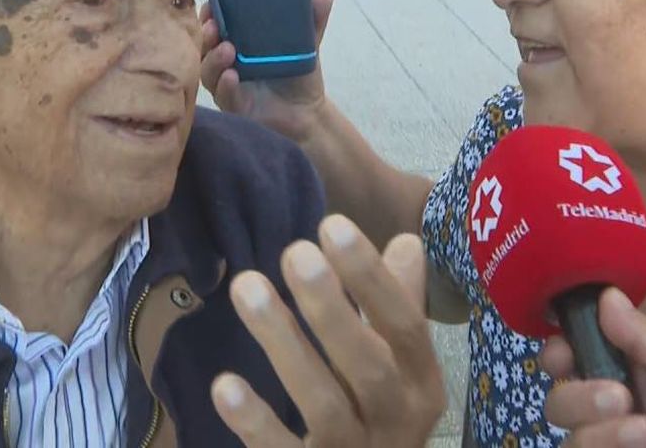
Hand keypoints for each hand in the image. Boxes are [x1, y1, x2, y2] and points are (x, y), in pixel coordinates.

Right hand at [199, 0, 334, 143]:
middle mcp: (226, 63)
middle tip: (214, 25)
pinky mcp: (233, 107)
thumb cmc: (298, 75)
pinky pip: (224, 96)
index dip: (209, 15)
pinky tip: (232, 76)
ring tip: (227, 49)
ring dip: (213, 59)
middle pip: (204, 47)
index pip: (214, 25)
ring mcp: (226, 86)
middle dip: (206, 35)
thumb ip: (312, 21)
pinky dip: (225, 85)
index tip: (211, 5)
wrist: (308, 113)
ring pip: (208, 72)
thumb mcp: (306, 45)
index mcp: (237, 43)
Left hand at [211, 214, 445, 446]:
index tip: (332, 225)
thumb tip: (404, 240)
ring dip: (284, 344)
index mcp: (421, 383)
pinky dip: (255, 421)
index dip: (372, 277)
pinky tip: (225, 384)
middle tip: (294, 251)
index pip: (405, 326)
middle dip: (331, 308)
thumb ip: (398, 305)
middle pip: (368, 365)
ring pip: (324, 404)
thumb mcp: (402, 367)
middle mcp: (396, 420)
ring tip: (247, 287)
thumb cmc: (381, 418)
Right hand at [540, 288, 645, 447]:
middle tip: (620, 398)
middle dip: (579, 398)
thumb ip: (644, 336)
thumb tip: (604, 293)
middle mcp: (613, 411)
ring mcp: (613, 444)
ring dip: (599, 434)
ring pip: (569, 441)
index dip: (558, 354)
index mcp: (628, 372)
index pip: (570, 357)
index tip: (565, 355)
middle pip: (558, 402)